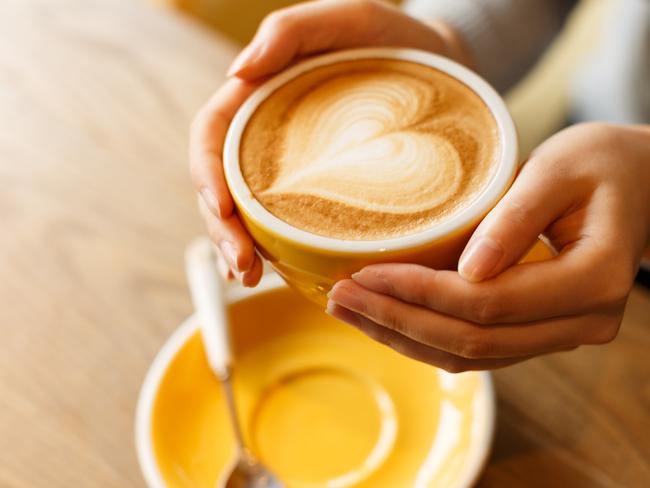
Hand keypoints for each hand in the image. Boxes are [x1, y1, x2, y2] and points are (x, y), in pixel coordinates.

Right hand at [190, 0, 471, 285]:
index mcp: (260, 98)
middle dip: (223, 230)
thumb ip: (291, 30)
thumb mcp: (349, 20)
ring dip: (241, 250)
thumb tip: (237, 72)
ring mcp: (292, 170)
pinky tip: (277, 273)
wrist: (441, 68)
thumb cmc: (394, 40)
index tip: (220, 208)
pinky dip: (276, 253)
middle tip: (241, 267)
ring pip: (249, 214)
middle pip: (223, 186)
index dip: (206, 174)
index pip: (212, 136)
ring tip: (250, 278)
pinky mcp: (321, 194)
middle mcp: (268, 138)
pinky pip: (288, 226)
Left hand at [327, 123, 649, 371]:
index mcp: (593, 281)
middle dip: (397, 320)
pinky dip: (425, 337)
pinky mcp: (538, 331)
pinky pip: (475, 349)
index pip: (489, 303)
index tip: (365, 272)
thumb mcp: (558, 170)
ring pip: (469, 356)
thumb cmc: (600, 164)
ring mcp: (560, 333)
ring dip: (402, 336)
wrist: (636, 182)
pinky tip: (384, 318)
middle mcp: (581, 322)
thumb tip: (466, 271)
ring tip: (347, 311)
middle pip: (472, 340)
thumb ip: (514, 219)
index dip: (420, 292)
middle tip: (338, 297)